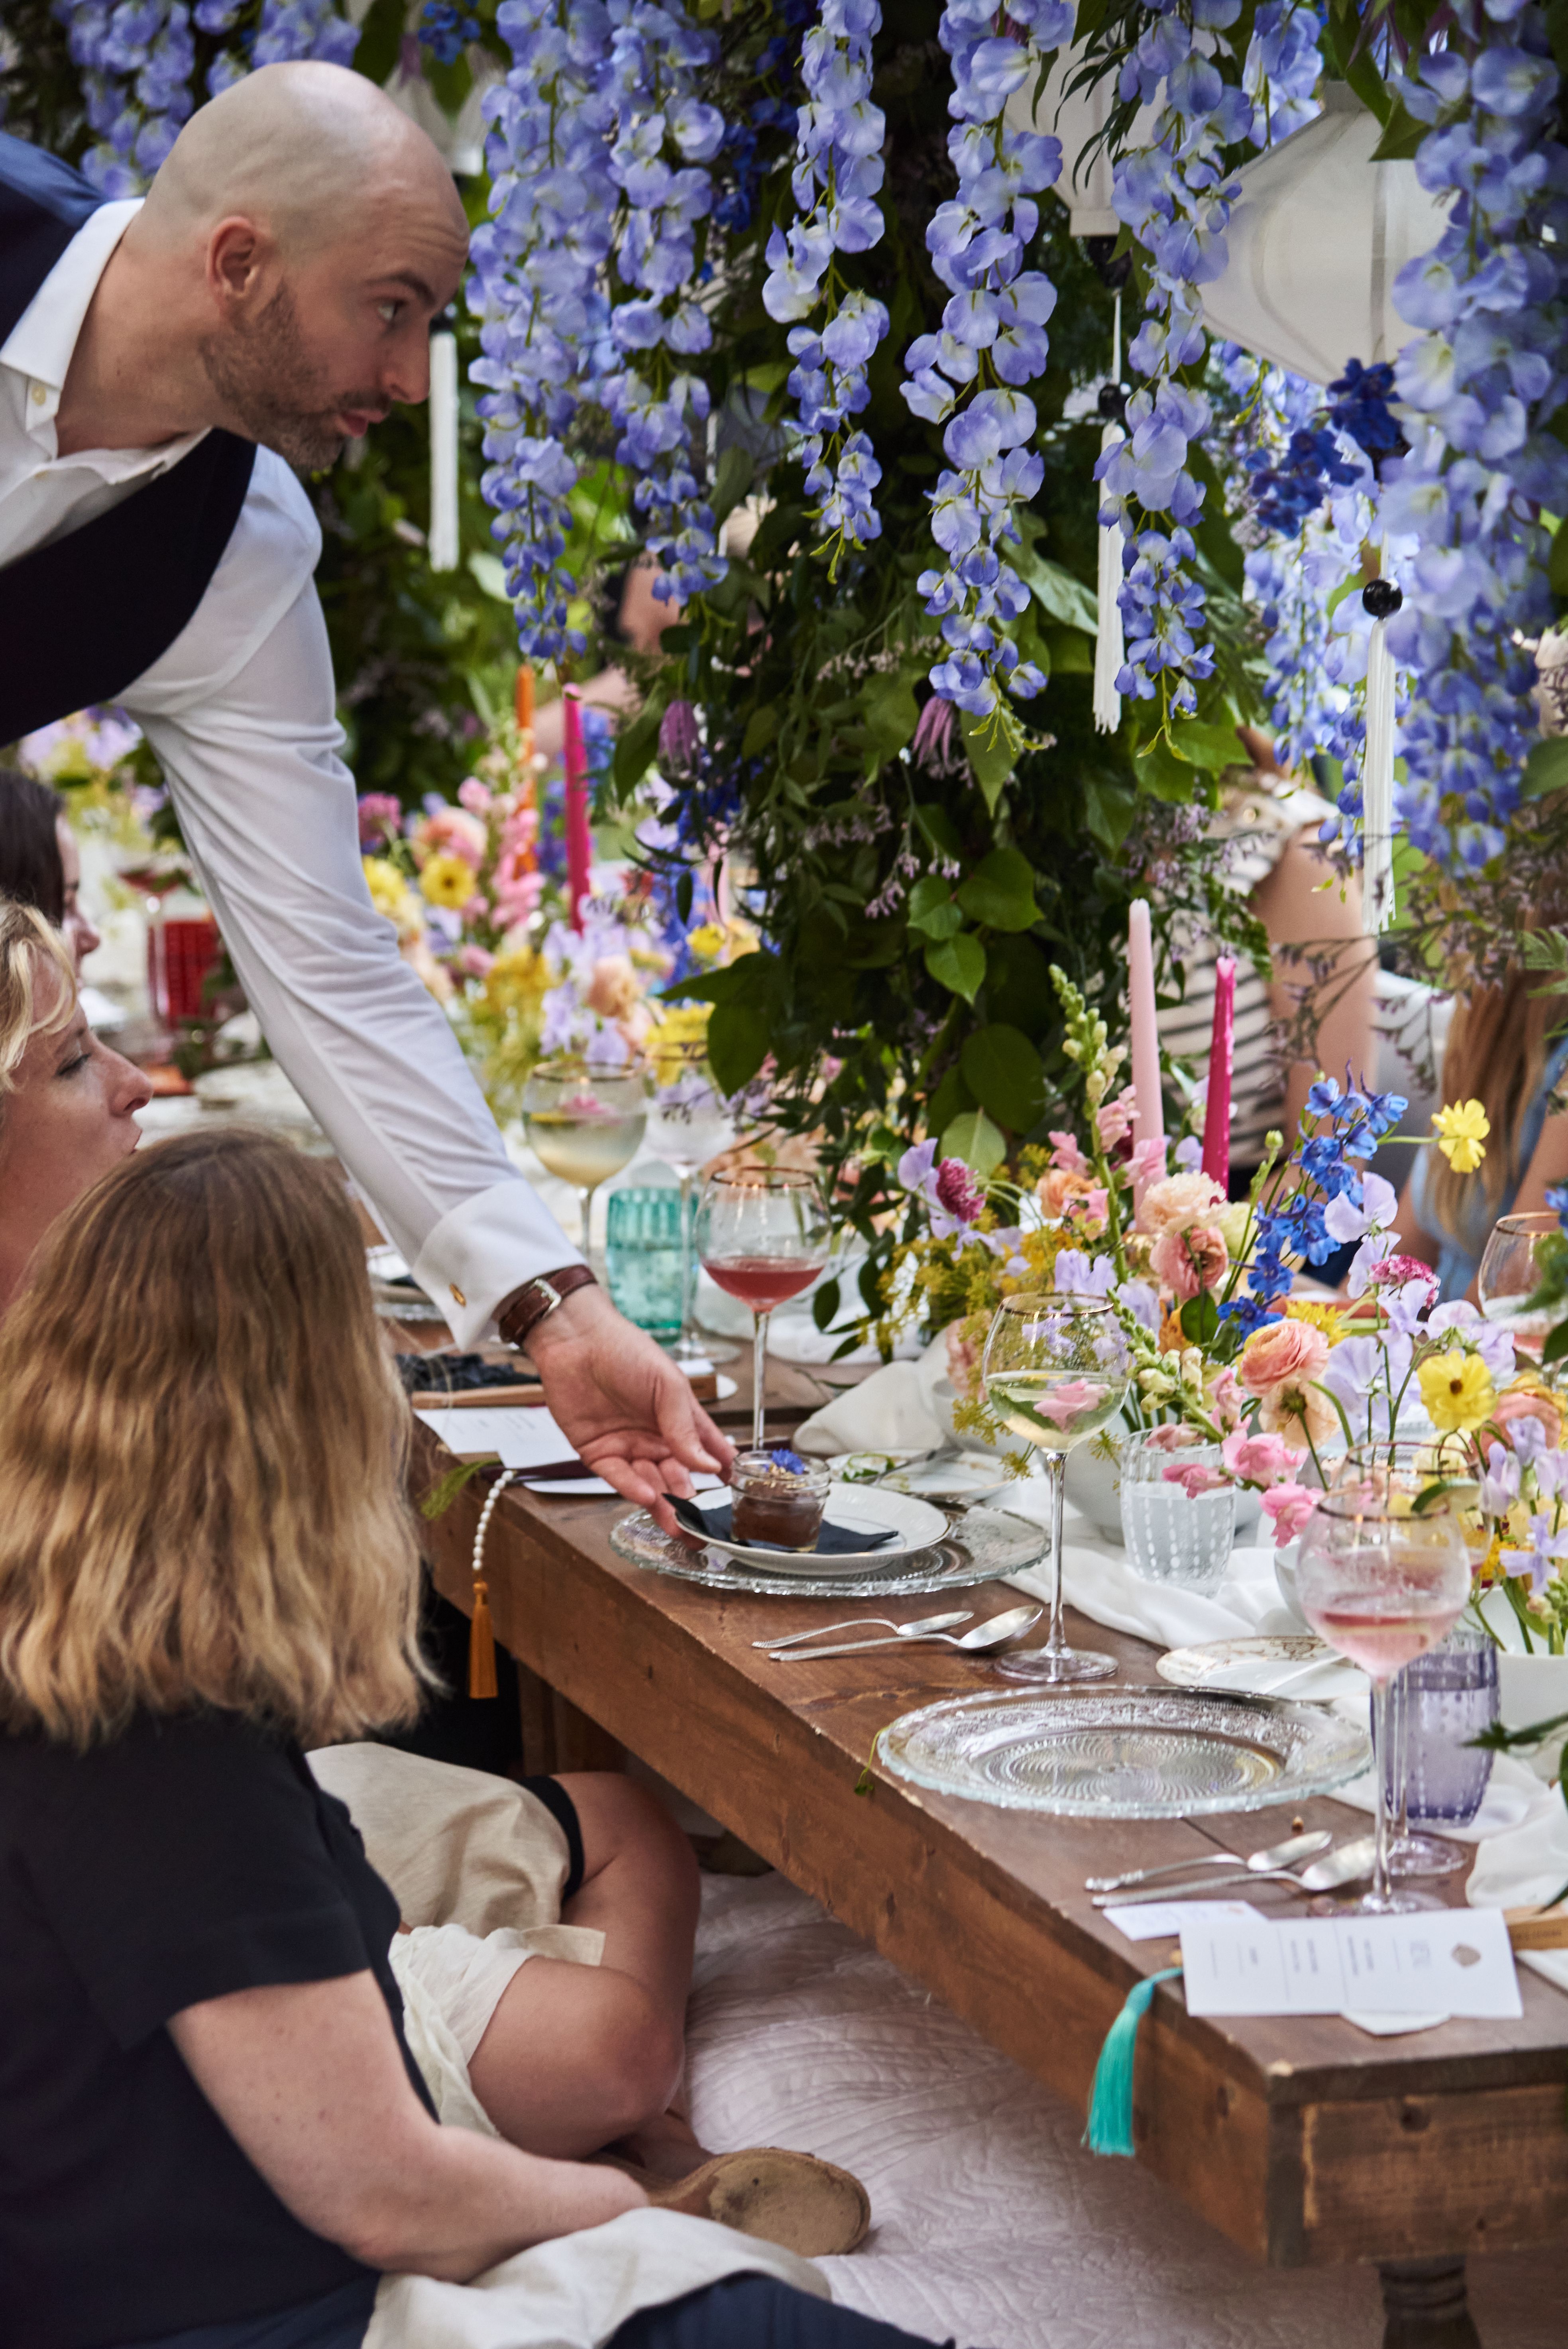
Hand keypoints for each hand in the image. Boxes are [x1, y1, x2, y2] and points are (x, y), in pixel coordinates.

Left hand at [525, 1286, 733, 1529]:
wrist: (576, 1341)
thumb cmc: (627, 1351)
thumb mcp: (668, 1384)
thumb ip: (686, 1427)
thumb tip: (709, 1465)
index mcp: (680, 1419)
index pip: (707, 1452)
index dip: (722, 1474)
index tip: (737, 1499)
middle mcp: (655, 1438)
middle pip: (678, 1477)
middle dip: (691, 1503)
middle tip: (704, 1527)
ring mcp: (627, 1447)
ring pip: (650, 1484)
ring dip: (664, 1505)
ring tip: (679, 1525)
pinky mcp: (598, 1453)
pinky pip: (618, 1477)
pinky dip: (633, 1488)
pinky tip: (648, 1497)